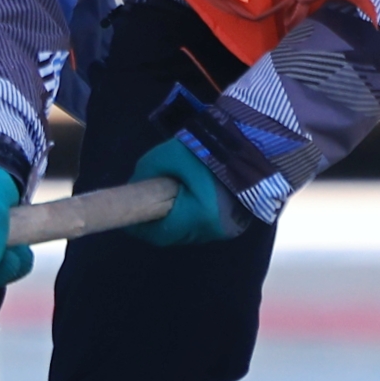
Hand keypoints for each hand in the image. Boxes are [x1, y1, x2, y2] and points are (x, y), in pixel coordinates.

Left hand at [131, 127, 242, 247]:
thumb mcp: (168, 156)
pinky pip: (203, 228)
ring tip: (166, 203)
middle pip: (175, 236)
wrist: (250, 144)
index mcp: (200, 215)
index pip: (161, 233)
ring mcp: (227, 230)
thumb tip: (134, 190)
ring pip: (189, 235)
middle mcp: (215, 229)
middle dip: (157, 225)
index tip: (129, 217)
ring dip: (175, 223)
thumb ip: (146, 175)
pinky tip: (186, 203)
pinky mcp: (235, 224)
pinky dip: (191, 219)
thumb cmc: (206, 149)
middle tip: (145, 207)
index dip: (141, 228)